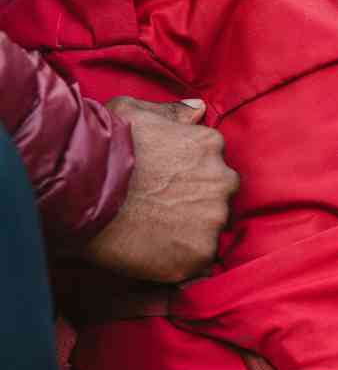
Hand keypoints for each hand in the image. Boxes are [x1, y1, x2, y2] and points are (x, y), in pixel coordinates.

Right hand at [84, 98, 239, 282]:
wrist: (83, 193)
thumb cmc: (104, 148)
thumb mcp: (135, 110)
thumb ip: (173, 112)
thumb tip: (199, 109)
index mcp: (210, 144)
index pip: (212, 162)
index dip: (189, 175)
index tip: (166, 184)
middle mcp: (222, 178)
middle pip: (218, 194)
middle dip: (197, 202)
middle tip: (162, 210)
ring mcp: (213, 217)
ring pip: (211, 227)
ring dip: (192, 230)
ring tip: (156, 232)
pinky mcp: (200, 253)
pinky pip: (200, 260)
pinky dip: (182, 259)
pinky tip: (156, 254)